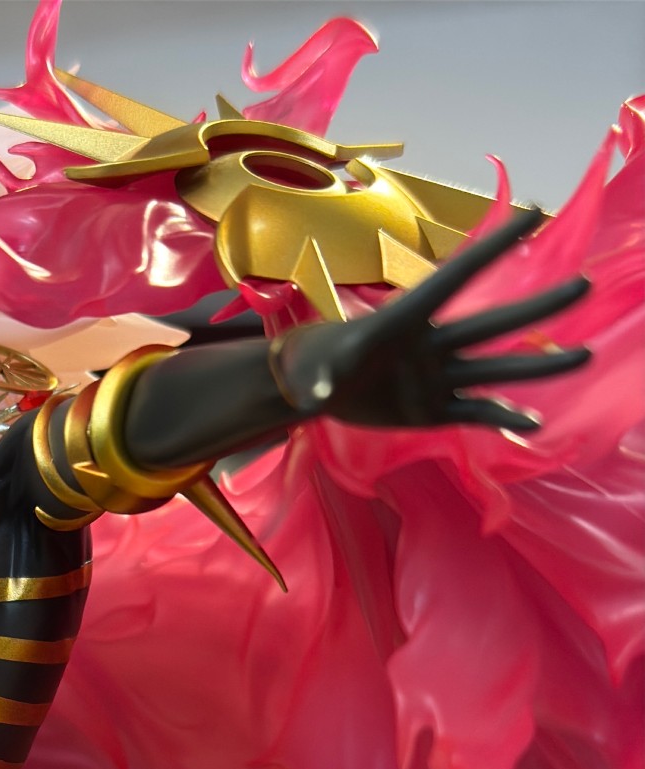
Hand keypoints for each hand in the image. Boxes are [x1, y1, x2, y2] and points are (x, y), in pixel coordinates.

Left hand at [272, 208, 590, 431]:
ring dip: (539, 366)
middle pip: (492, 323)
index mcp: (405, 320)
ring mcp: (437, 377)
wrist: (315, 389)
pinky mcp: (434, 410)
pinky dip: (503, 418)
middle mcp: (432, 345)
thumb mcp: (315, 371)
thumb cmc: (314, 366)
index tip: (534, 213)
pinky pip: (475, 413)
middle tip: (586, 285)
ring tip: (584, 354)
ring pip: (496, 369)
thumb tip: (316, 397)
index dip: (493, 247)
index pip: (456, 277)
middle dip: (538, 307)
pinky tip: (534, 424)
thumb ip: (322, 380)